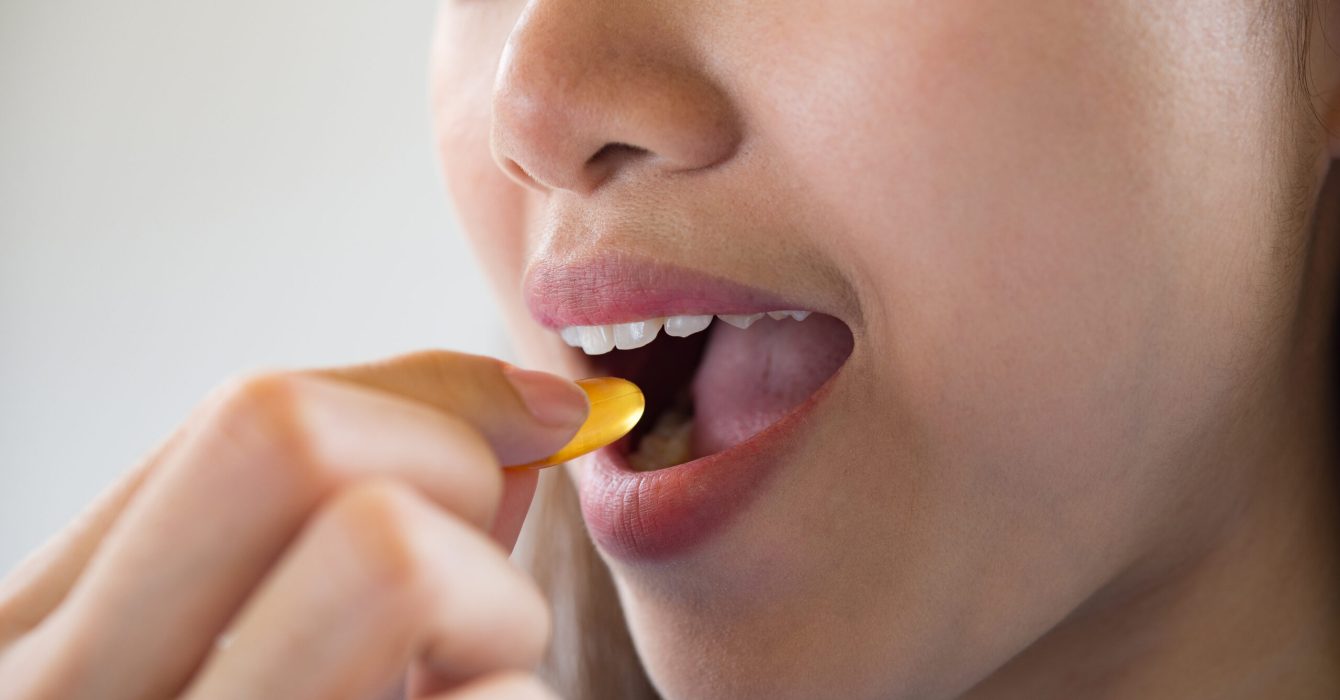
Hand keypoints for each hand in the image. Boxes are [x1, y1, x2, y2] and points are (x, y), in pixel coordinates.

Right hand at [0, 351, 587, 698]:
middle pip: (293, 442)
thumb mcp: (260, 656)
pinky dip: (516, 696)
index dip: (437, 395)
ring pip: (392, 558)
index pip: (255, 424)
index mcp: (46, 636)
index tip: (547, 415)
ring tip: (472, 677)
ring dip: (499, 614)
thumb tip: (522, 419)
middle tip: (483, 572)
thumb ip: (360, 534)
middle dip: (448, 468)